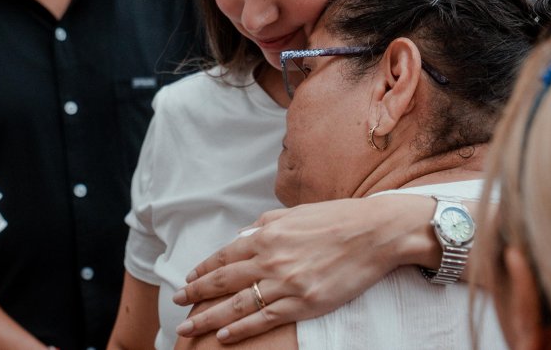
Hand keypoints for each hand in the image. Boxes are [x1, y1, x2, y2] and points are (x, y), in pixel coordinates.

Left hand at [173, 194, 431, 342]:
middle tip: (176, 304)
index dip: (203, 270)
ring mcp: (285, 283)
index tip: (189, 279)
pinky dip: (239, 328)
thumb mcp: (294, 214)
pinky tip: (223, 335)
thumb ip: (265, 225)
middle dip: (195, 294)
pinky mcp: (302, 303)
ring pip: (235, 305)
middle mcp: (270, 258)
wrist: (374, 233)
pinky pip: (262, 319)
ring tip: (187, 328)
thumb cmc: (336, 219)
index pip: (224, 256)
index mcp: (266, 233)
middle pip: (222, 281)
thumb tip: (243, 236)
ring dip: (207, 318)